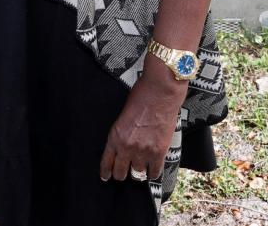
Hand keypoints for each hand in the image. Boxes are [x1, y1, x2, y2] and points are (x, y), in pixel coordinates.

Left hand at [99, 59, 187, 182]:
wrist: (160, 91)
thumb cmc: (142, 95)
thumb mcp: (123, 114)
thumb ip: (121, 132)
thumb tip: (122, 144)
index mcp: (115, 136)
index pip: (106, 163)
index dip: (106, 172)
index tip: (106, 177)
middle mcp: (127, 146)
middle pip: (120, 173)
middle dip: (121, 174)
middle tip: (124, 172)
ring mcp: (143, 151)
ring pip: (137, 174)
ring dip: (138, 171)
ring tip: (140, 168)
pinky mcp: (159, 152)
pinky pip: (154, 173)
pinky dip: (153, 172)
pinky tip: (152, 169)